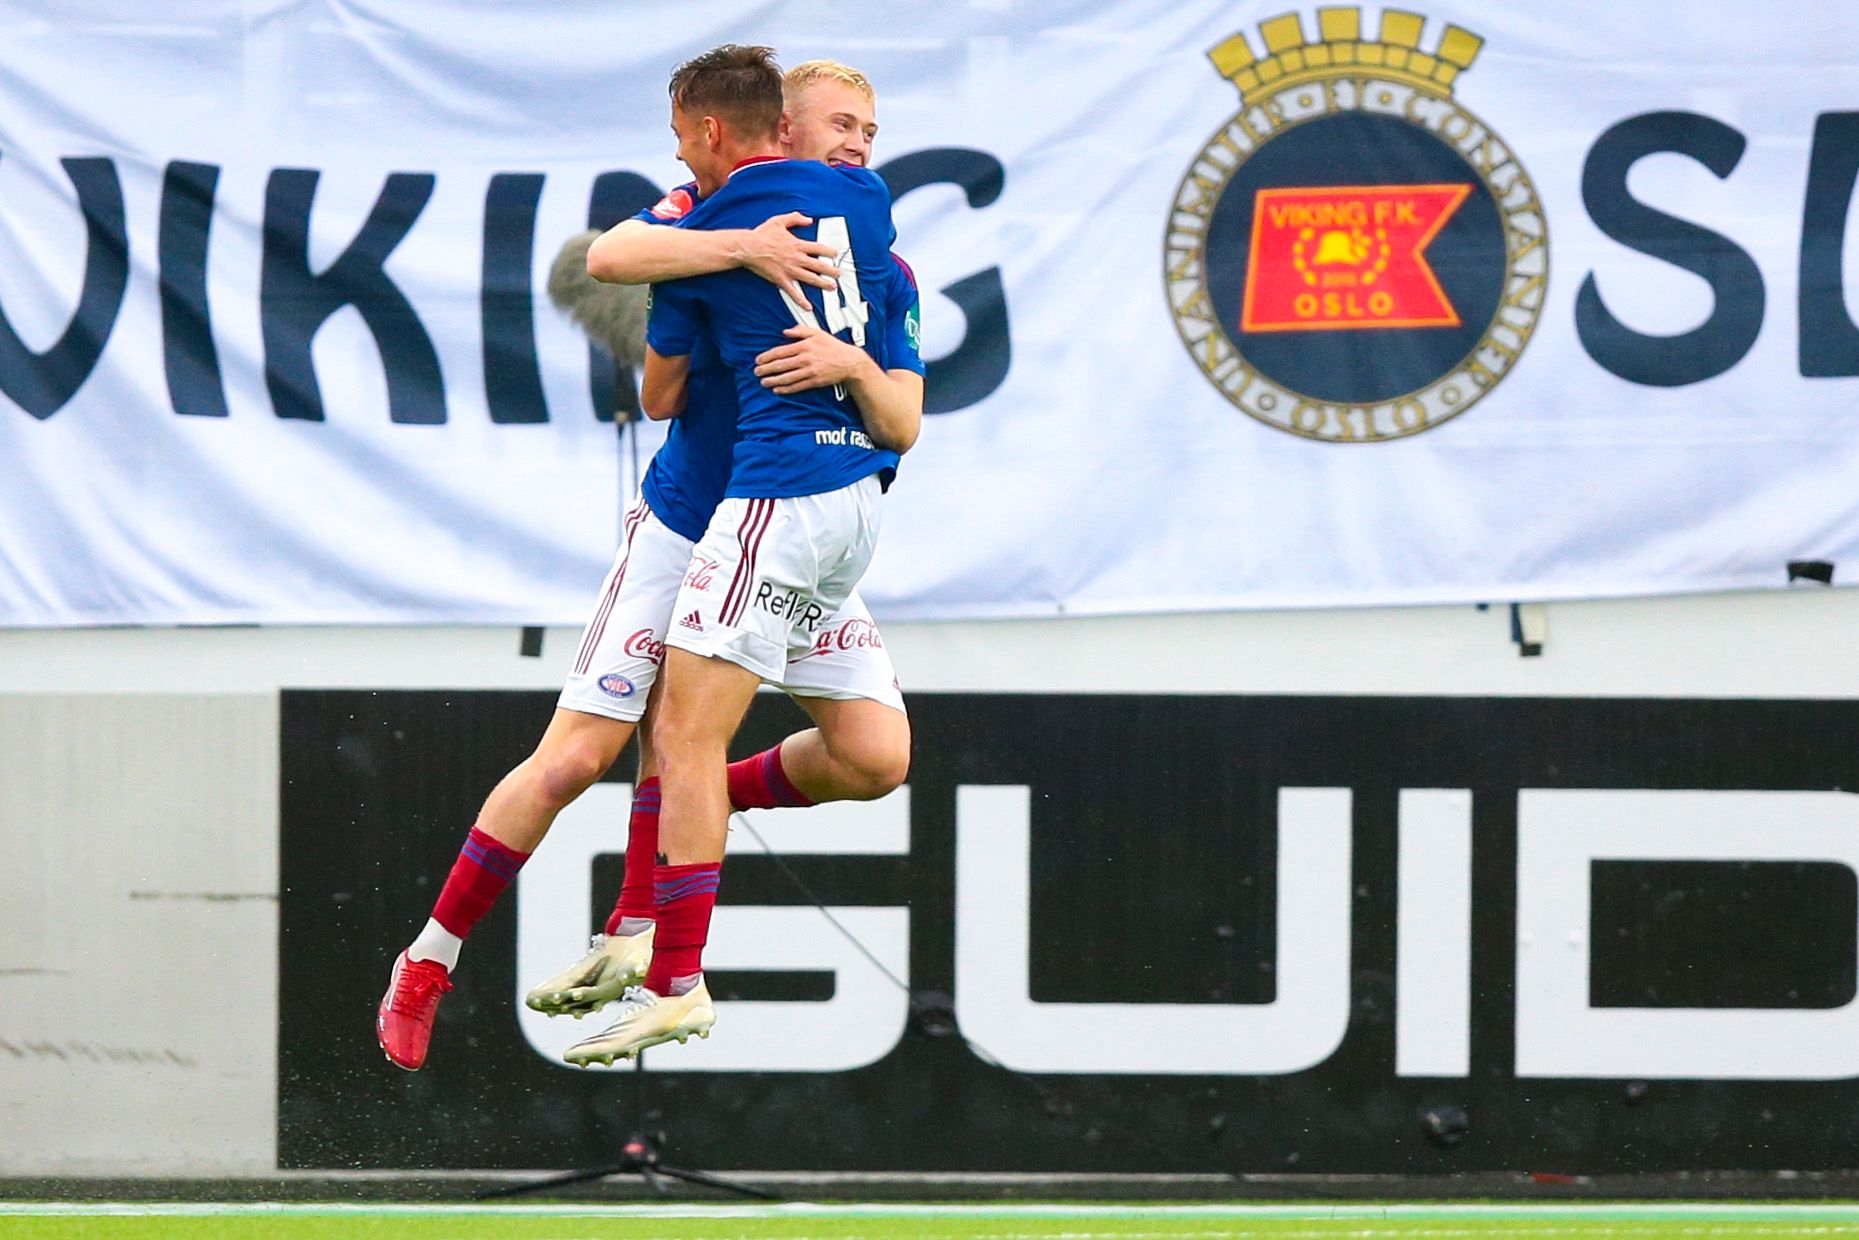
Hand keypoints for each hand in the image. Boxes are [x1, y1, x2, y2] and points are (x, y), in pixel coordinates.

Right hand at [739, 212, 837, 302]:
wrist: (749, 248)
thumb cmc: (762, 234)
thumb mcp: (780, 221)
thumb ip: (795, 218)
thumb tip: (808, 220)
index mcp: (798, 245)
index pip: (819, 248)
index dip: (830, 251)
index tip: (836, 254)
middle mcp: (797, 259)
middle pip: (819, 266)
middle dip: (832, 271)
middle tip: (839, 274)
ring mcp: (790, 271)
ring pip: (811, 279)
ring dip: (823, 284)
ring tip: (832, 287)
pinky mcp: (782, 280)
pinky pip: (794, 292)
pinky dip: (801, 300)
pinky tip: (808, 307)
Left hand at [754, 324, 869, 394]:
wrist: (850, 362)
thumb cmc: (833, 347)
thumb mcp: (818, 333)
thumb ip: (800, 330)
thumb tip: (785, 331)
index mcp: (805, 345)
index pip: (781, 351)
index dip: (767, 356)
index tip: (758, 360)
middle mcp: (806, 358)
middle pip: (781, 365)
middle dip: (766, 369)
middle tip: (756, 372)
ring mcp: (810, 371)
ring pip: (787, 377)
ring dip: (773, 380)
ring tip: (764, 382)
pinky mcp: (815, 381)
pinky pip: (797, 386)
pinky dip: (786, 389)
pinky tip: (777, 390)